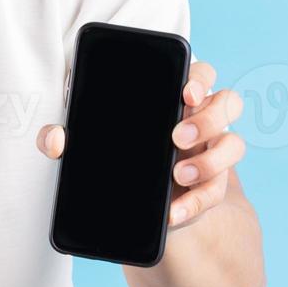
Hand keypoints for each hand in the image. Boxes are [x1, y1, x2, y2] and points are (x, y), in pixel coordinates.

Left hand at [35, 60, 247, 231]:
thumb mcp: (92, 142)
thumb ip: (67, 137)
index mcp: (175, 98)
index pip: (200, 74)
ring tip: (179, 174)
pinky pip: (218, 192)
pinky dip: (197, 203)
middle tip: (176, 137)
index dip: (200, 78)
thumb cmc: (116, 153)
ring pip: (234, 143)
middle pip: (227, 102)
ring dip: (211, 160)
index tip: (185, 93)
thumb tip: (53, 140)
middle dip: (207, 118)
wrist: (136, 201)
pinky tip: (175, 212)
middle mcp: (201, 120)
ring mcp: (212, 152)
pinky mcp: (212, 186)